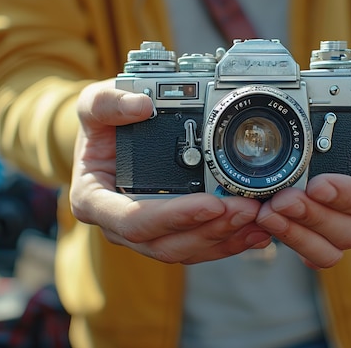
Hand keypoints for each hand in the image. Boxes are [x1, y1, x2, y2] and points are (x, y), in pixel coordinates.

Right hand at [69, 80, 270, 263]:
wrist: (106, 142)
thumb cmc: (100, 128)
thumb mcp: (92, 105)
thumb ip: (109, 103)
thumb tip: (142, 105)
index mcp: (94, 200)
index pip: (134, 220)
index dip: (175, 216)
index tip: (211, 203)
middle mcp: (118, 225)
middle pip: (166, 243)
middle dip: (210, 229)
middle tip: (246, 209)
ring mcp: (145, 233)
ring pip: (186, 249)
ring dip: (224, 238)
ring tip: (258, 221)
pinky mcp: (167, 233)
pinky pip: (198, 246)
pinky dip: (228, 242)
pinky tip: (254, 233)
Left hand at [256, 89, 350, 268]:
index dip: (348, 197)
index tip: (319, 184)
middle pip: (344, 232)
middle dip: (310, 216)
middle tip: (282, 199)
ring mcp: (341, 238)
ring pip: (322, 250)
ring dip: (293, 233)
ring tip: (266, 213)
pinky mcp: (316, 243)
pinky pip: (303, 252)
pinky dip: (282, 240)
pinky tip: (261, 226)